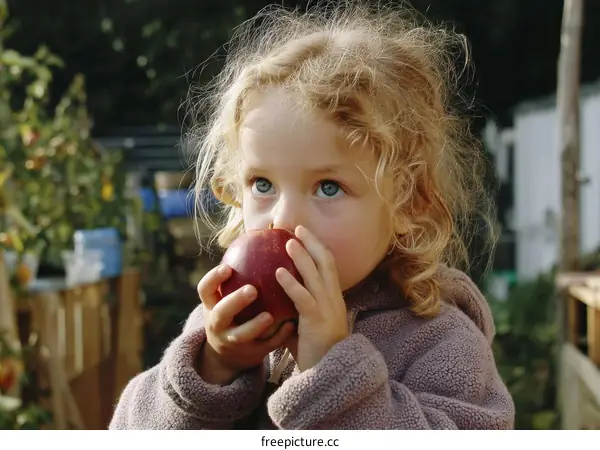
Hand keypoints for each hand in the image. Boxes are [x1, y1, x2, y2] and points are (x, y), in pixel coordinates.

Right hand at [196, 264, 294, 384]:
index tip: (228, 267)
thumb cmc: (235, 311)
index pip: (205, 289)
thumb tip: (264, 230)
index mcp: (212, 304)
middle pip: (221, 313)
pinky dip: (278, 337)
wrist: (230, 353)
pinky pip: (264, 347)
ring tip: (270, 315)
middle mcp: (218, 323)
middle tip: (253, 290)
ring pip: (240, 335)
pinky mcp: (250, 354)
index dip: (213, 279)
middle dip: (235, 302)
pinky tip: (291, 325)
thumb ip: (241, 271)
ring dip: (255, 325)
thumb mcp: (227, 294)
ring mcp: (232, 341)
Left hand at [275, 225, 348, 370]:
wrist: (327, 373)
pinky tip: (278, 273)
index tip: (305, 233)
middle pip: (326, 262)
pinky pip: (303, 298)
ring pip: (316, 275)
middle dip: (313, 243)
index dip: (318, 247)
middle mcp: (333, 299)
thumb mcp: (305, 323)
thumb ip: (295, 307)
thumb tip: (274, 292)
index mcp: (333, 298)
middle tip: (297, 228)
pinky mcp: (317, 321)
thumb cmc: (314, 350)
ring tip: (287, 243)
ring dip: (302, 257)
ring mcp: (327, 309)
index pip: (328, 265)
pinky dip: (291, 283)